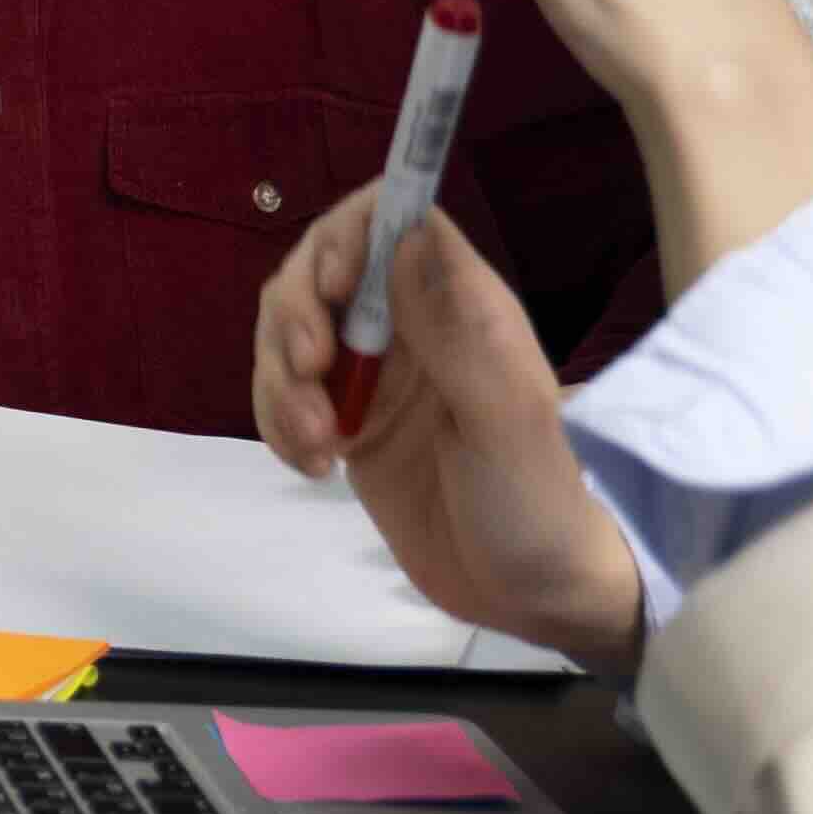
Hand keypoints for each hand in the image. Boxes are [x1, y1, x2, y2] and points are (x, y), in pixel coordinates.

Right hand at [254, 188, 646, 678]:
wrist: (530, 594)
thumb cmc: (535, 500)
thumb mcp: (506, 418)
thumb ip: (455, 329)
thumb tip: (404, 234)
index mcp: (459, 304)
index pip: (390, 219)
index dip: (347, 235)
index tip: (334, 289)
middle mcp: (410, 325)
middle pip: (318, 271)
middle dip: (295, 317)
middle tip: (310, 378)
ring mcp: (373, 375)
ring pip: (288, 334)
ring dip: (280, 382)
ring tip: (316, 445)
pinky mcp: (345, 423)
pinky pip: (283, 396)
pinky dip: (277, 424)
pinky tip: (312, 468)